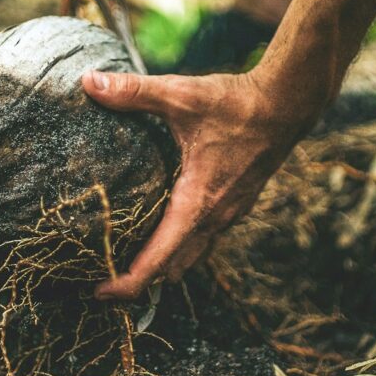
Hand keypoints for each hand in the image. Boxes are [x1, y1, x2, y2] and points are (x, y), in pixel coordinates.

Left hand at [81, 67, 329, 299]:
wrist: (287, 104)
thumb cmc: (235, 104)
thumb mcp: (180, 95)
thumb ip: (133, 92)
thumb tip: (89, 82)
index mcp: (197, 203)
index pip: (158, 260)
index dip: (127, 283)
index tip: (98, 293)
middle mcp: (215, 218)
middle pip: (172, 268)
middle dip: (140, 279)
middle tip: (102, 277)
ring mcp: (229, 214)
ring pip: (192, 255)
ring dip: (163, 264)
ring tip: (128, 261)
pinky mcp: (236, 204)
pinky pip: (205, 238)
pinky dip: (181, 245)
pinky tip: (164, 228)